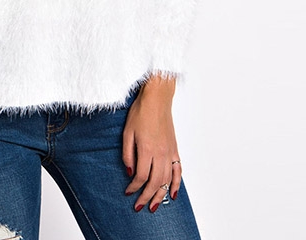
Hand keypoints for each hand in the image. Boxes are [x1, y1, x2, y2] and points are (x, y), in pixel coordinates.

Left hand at [122, 76, 181, 211]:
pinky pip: (178, 170)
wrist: (156, 100)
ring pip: (167, 180)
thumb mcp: (127, 132)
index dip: (133, 187)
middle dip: (146, 197)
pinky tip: (173, 194)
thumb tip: (128, 171)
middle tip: (139, 206)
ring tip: (155, 206)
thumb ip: (127, 153)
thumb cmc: (140, 112)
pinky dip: (176, 184)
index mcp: (146, 149)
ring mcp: (169, 152)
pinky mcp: (175, 149)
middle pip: (154, 182)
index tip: (128, 192)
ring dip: (160, 195)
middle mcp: (160, 153)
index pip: (140, 176)